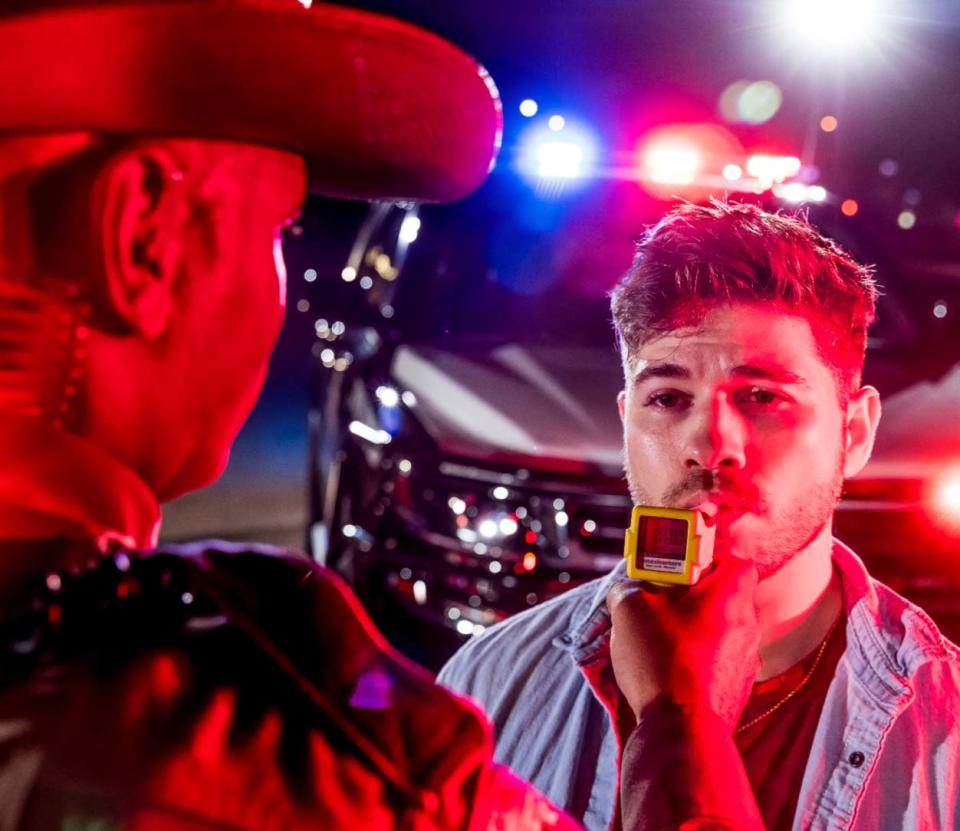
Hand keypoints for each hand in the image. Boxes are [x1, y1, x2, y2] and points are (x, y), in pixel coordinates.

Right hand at [606, 554, 759, 732]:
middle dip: (692, 597)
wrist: (681, 728)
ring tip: (659, 638)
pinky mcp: (738, 690)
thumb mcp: (630, 609)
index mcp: (731, 593)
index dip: (706, 559)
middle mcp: (748, 624)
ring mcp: (746, 660)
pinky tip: (669, 670)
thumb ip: (628, 589)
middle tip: (660, 601)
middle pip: (723, 596)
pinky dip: (696, 661)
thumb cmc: (662, 658)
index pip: (732, 560)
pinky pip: (716, 663)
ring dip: (694, 631)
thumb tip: (626, 590)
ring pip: (720, 631)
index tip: (678, 568)